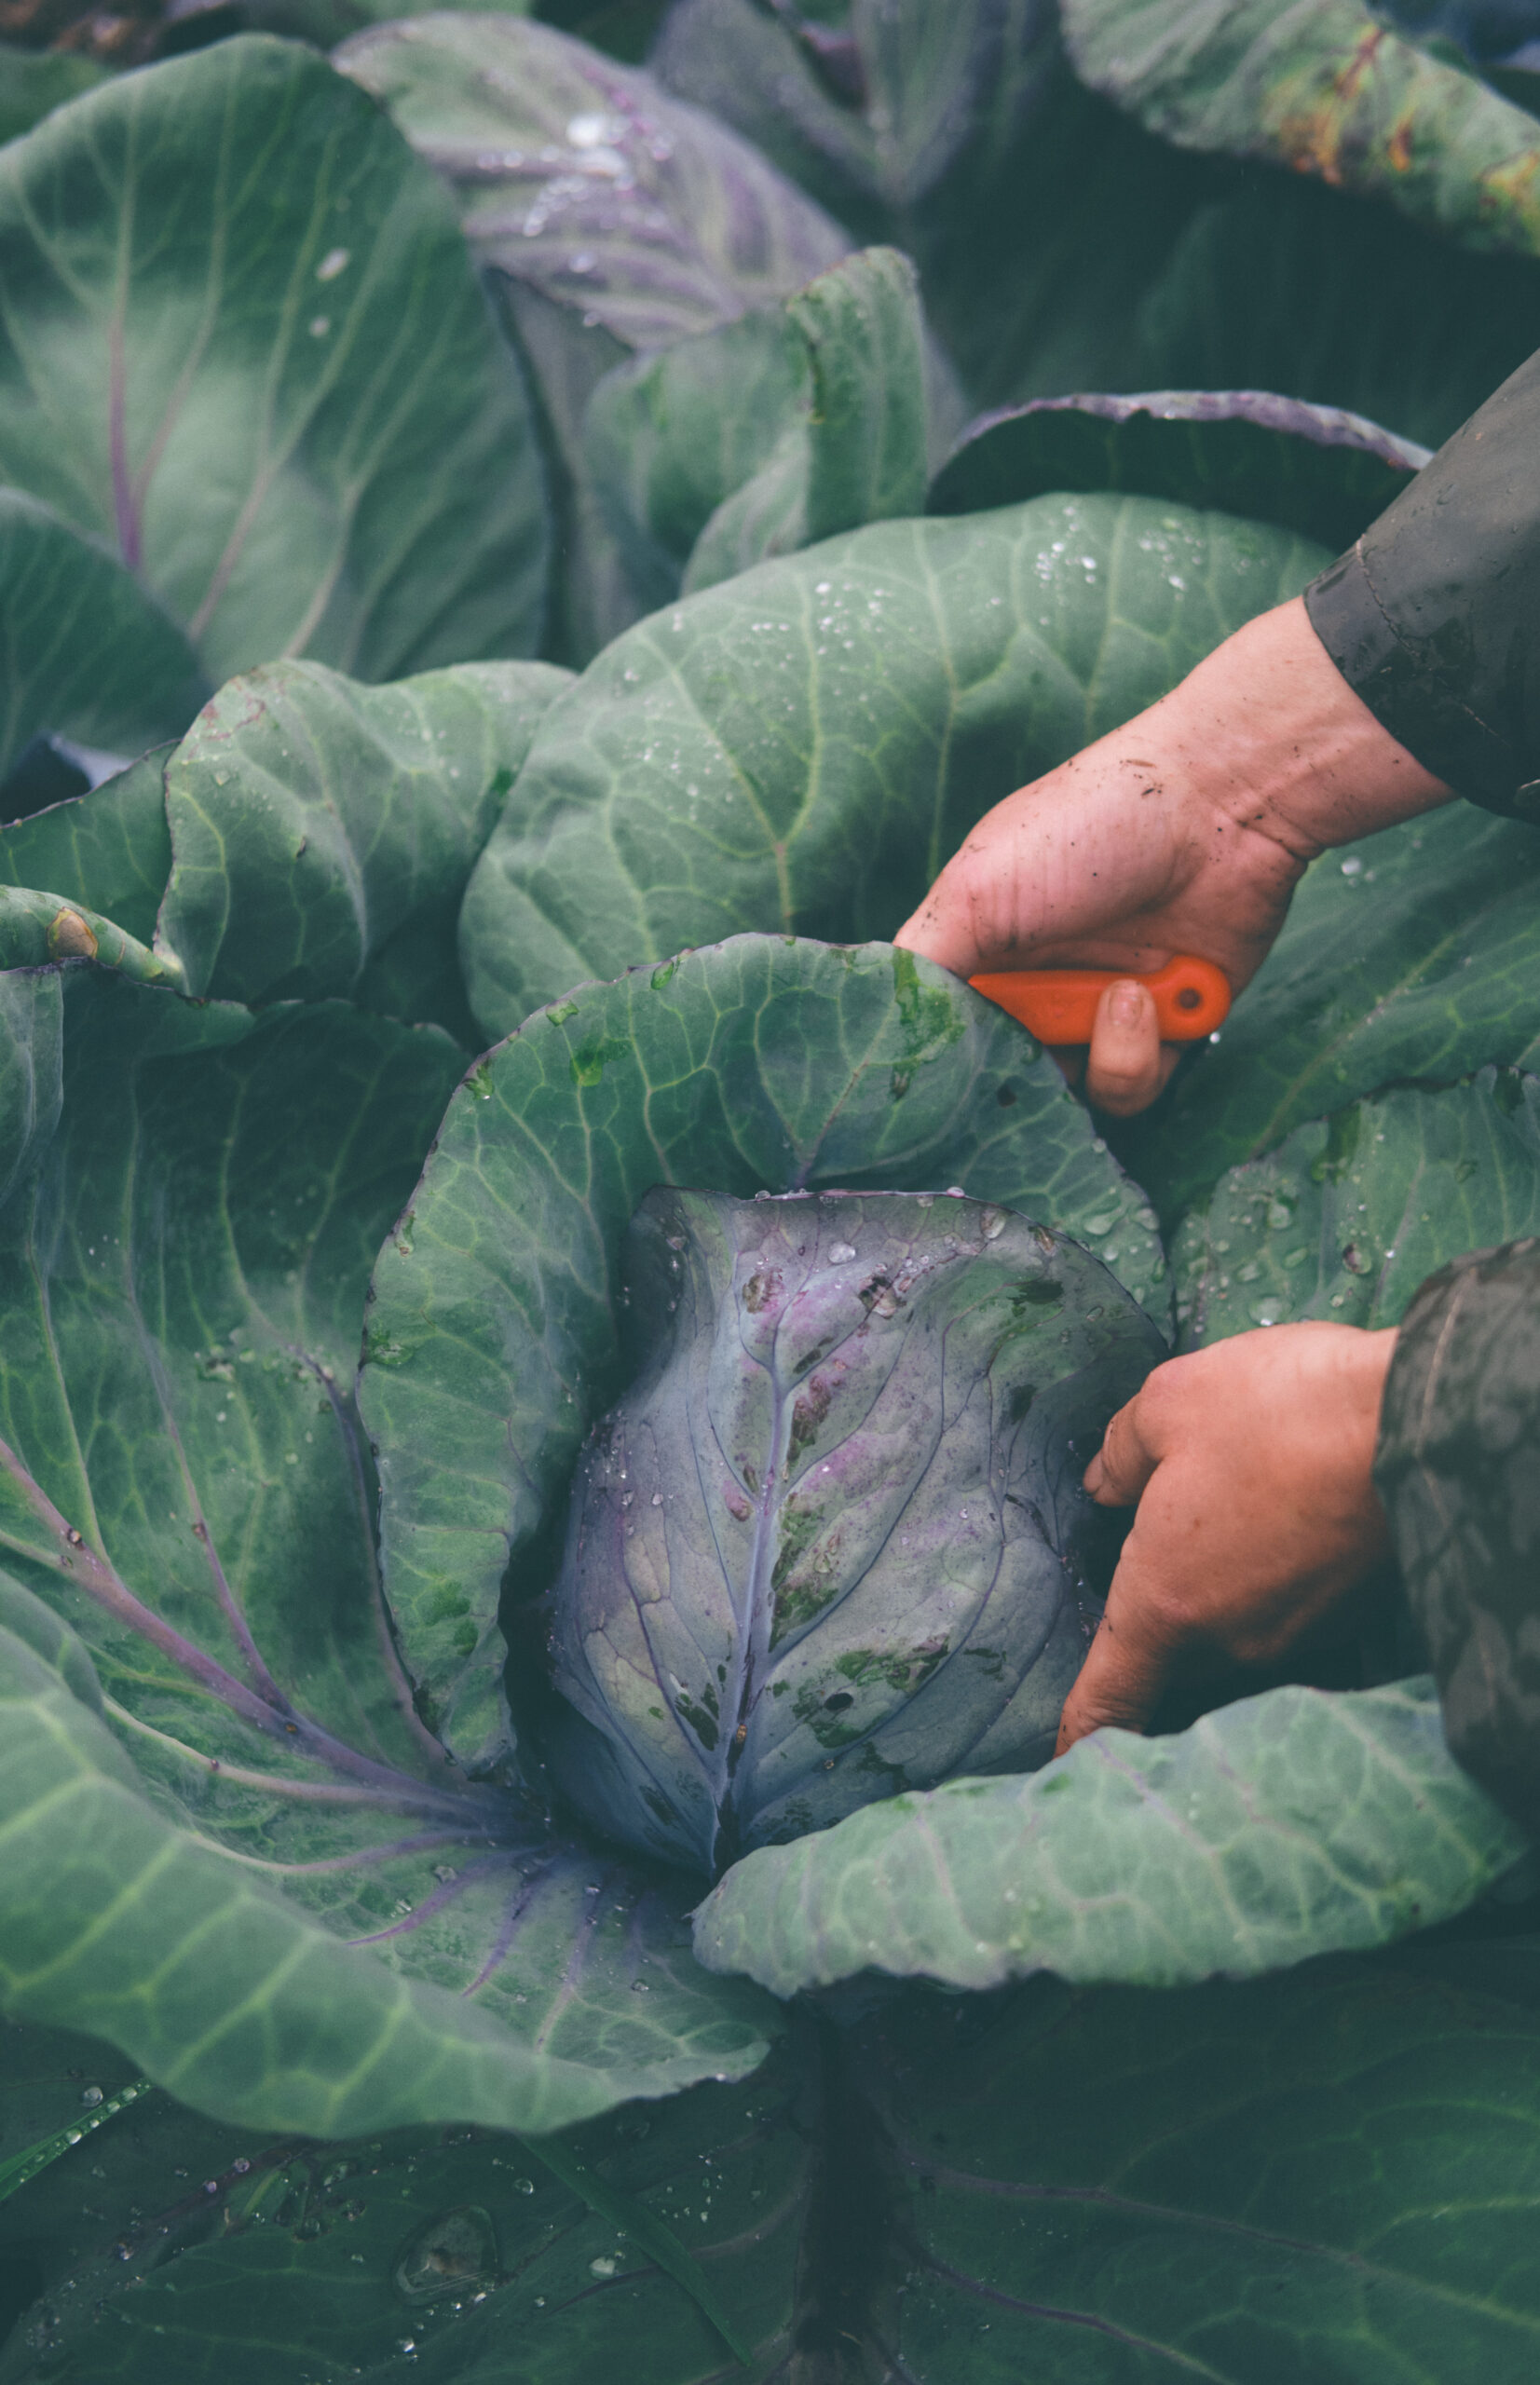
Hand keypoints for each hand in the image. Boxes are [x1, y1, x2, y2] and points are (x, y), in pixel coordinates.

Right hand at [896, 596, 1448, 1113]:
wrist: (1220, 807)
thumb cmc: (1086, 828)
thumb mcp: (974, 888)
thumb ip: (919, 970)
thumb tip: (875, 1038)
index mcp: (975, 953)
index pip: (933, 1035)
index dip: (935, 1067)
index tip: (936, 1084)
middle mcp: (1030, 990)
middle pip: (996, 1079)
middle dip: (1016, 1074)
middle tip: (1035, 1048)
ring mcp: (1093, 1014)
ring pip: (1065, 1097)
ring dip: (1095, 1054)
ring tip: (1122, 996)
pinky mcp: (1160, 1033)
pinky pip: (1128, 1091)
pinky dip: (1138, 1052)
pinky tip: (1152, 995)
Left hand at [1056, 1322, 1397, 1752]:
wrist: (1417, 1420)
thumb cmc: (1283, 1412)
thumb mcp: (1171, 1404)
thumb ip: (1122, 1455)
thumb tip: (1104, 1484)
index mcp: (1166, 1604)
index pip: (1108, 1703)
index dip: (1077, 1736)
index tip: (1062, 1759)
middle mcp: (1231, 1643)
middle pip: (1171, 1675)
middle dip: (1150, 1655)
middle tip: (1139, 1608)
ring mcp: (1300, 1637)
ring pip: (1233, 1648)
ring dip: (1216, 1618)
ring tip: (1215, 1554)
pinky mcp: (1352, 1617)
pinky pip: (1288, 1625)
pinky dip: (1271, 1597)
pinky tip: (1278, 1542)